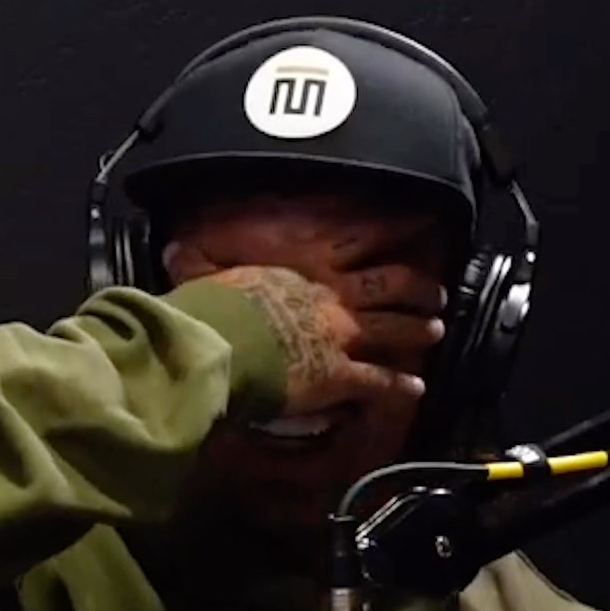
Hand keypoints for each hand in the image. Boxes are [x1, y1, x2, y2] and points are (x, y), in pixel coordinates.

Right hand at [163, 211, 446, 417]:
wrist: (221, 345)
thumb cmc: (212, 308)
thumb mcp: (207, 272)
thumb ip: (200, 262)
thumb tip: (172, 250)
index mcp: (307, 265)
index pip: (361, 238)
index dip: (396, 228)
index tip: (420, 220)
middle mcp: (333, 296)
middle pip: (390, 285)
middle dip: (418, 287)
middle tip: (436, 291)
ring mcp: (341, 336)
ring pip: (392, 329)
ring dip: (418, 330)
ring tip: (436, 331)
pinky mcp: (340, 374)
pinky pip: (378, 380)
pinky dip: (399, 386)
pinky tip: (416, 389)